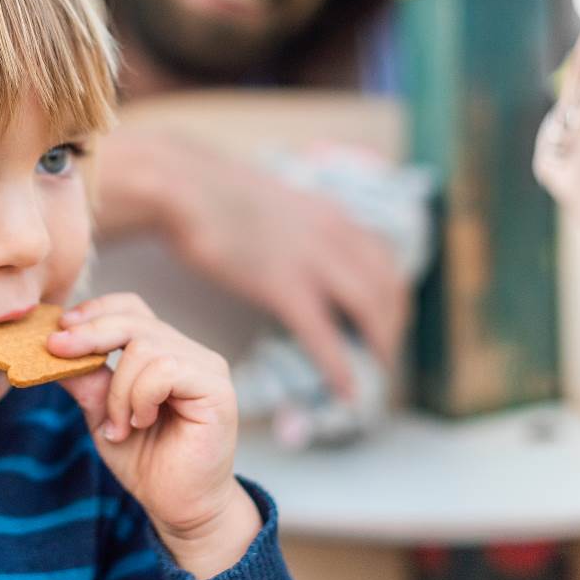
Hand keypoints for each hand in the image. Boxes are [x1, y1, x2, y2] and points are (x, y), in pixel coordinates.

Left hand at [48, 293, 260, 578]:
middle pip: (134, 320)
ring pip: (145, 347)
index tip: (60, 331)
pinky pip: (165, 370)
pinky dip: (140, 397)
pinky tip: (141, 422)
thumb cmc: (146, 460)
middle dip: (89, 336)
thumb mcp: (102, 414)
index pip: (131, 308)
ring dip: (119, 390)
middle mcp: (190, 352)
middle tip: (57, 352)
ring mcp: (206, 367)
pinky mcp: (217, 389)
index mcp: (165, 350)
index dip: (95, 311)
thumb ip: (86, 380)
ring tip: (120, 425)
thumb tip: (50, 348)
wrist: (178, 506)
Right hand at [98, 130, 408, 398]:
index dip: (394, 295)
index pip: (384, 259)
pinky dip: (339, 366)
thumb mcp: (277, 203)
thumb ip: (300, 227)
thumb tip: (303, 253)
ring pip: (368, 310)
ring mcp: (310, 260)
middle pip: (386, 287)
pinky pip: (324, 334)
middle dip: (392, 326)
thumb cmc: (217, 194)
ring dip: (379, 346)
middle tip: (384, 355)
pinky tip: (345, 390)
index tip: (389, 320)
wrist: (185, 188)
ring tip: (373, 374)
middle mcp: (333, 233)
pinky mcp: (282, 286)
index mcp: (332, 214)